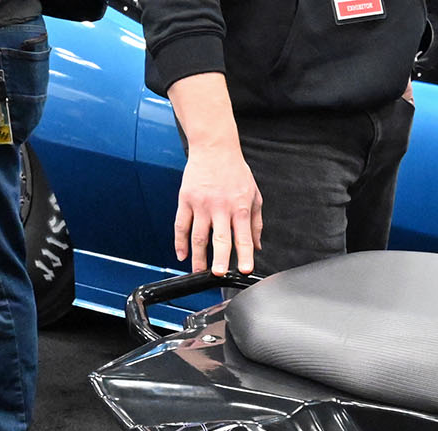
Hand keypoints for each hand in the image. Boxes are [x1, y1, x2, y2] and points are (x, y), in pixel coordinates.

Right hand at [176, 141, 262, 274]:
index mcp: (239, 208)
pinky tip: (182, 255)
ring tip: (198, 272)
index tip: (246, 270)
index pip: (244, 237)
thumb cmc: (236, 171)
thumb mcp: (254, 195)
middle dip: (220, 259)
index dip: (245, 255)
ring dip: (198, 257)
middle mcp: (220, 207)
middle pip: (220, 239)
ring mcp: (201, 204)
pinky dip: (180, 242)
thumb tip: (257, 246)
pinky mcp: (185, 199)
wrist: (214, 147)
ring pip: (198, 236)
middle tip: (218, 275)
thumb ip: (256, 223)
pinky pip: (181, 224)